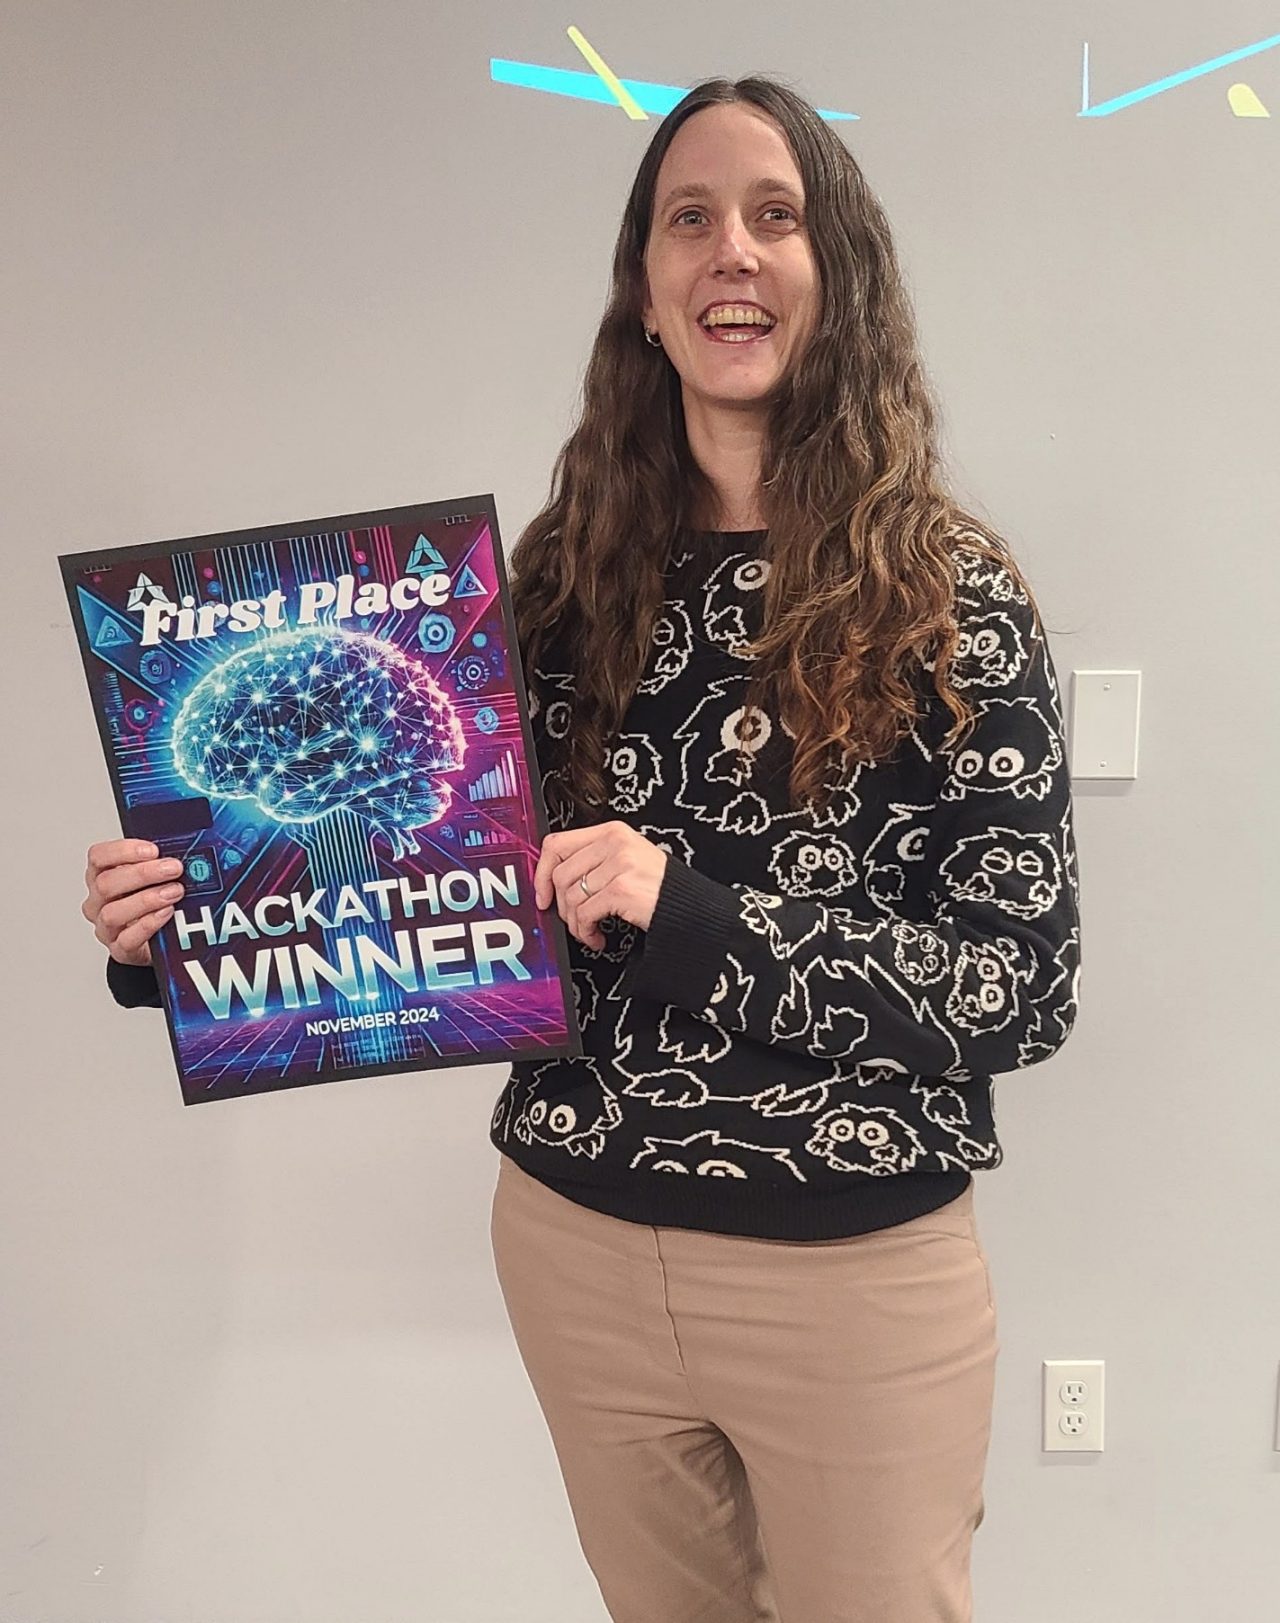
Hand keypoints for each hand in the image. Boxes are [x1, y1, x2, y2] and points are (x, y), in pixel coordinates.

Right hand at [82, 839, 185, 966]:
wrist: (158, 939)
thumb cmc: (154, 902)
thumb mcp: (154, 877)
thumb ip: (160, 861)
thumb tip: (185, 845)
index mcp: (101, 876)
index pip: (98, 857)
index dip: (123, 851)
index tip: (152, 850)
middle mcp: (98, 902)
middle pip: (105, 883)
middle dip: (142, 873)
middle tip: (173, 868)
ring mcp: (106, 927)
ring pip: (112, 913)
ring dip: (146, 899)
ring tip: (174, 892)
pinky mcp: (120, 949)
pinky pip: (127, 939)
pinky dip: (148, 924)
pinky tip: (166, 913)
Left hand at [534, 821, 667, 951]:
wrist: (689, 907)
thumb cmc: (658, 887)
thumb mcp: (626, 859)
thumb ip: (593, 861)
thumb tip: (551, 880)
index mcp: (612, 832)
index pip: (557, 843)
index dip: (542, 872)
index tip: (543, 894)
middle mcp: (614, 844)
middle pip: (560, 874)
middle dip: (562, 906)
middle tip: (574, 920)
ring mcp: (619, 865)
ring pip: (570, 897)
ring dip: (576, 923)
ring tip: (590, 931)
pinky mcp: (621, 889)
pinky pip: (585, 913)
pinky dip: (586, 932)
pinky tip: (598, 937)